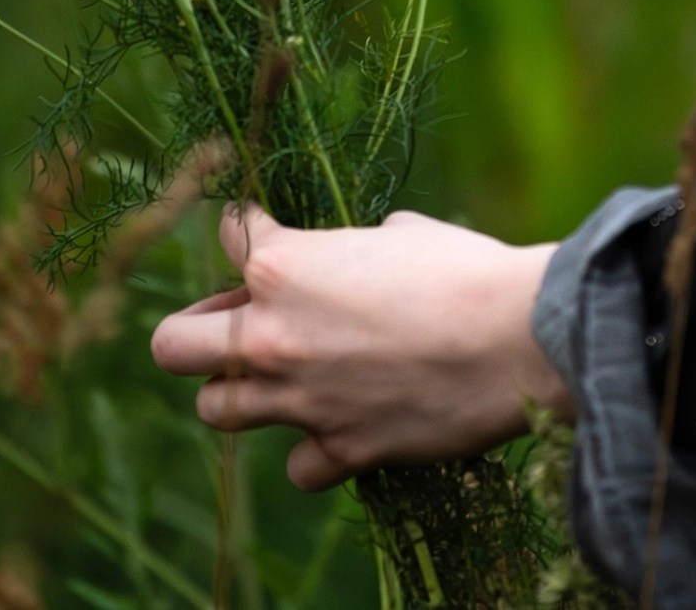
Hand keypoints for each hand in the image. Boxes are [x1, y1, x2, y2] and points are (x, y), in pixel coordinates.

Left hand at [150, 203, 568, 490]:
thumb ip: (361, 245)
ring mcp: (302, 399)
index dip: (251, 231)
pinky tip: (342, 427)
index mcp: (284, 265)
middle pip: (173, 344)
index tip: (269, 236)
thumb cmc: (470, 270)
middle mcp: (274, 336)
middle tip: (238, 325)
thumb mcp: (406, 232)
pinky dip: (314, 451)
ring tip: (282, 379)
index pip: (230, 234)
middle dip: (197, 330)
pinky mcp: (342, 449)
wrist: (522, 338)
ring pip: (215, 410)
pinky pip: (298, 466)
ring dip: (241, 393)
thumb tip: (367, 250)